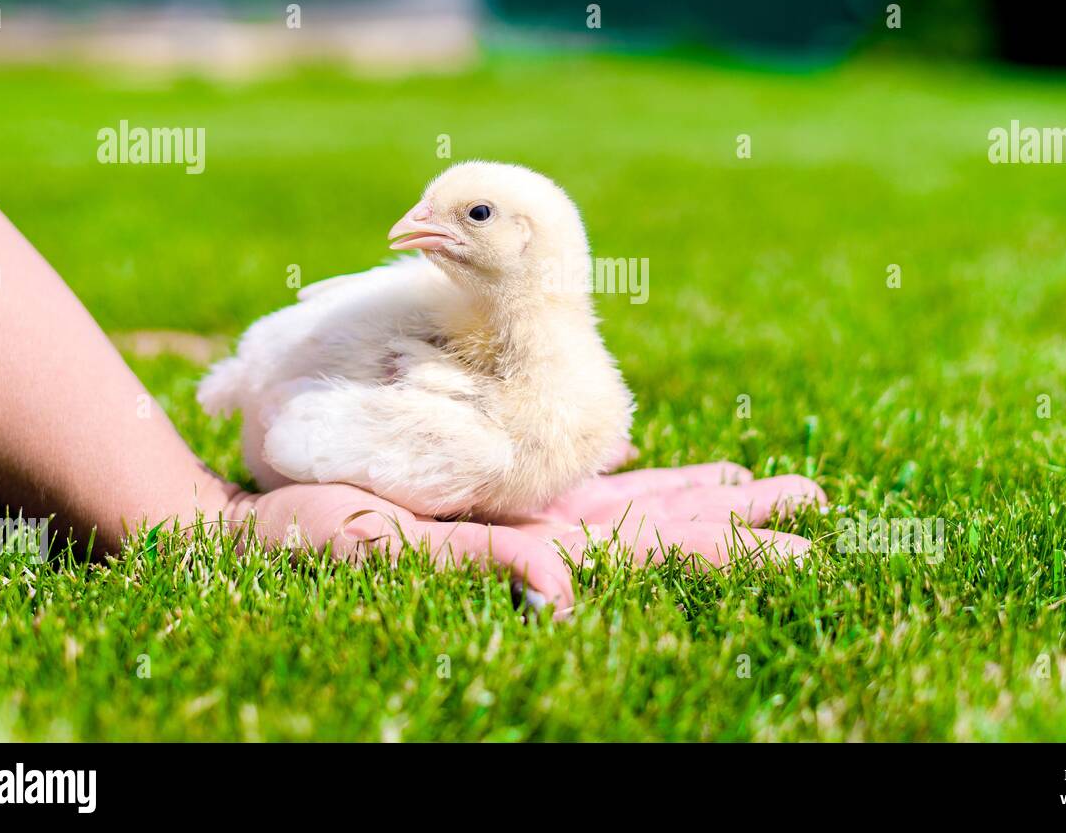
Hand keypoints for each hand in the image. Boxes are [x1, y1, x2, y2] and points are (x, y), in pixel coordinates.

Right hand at [228, 459, 824, 614]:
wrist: (249, 523)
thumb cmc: (299, 541)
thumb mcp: (384, 551)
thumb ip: (480, 564)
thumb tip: (567, 594)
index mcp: (532, 552)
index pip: (655, 551)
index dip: (731, 544)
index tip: (805, 538)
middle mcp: (543, 536)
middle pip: (665, 527)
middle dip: (741, 518)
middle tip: (816, 502)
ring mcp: (524, 513)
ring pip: (636, 503)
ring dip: (702, 496)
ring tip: (764, 487)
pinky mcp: (498, 490)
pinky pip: (584, 483)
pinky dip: (634, 475)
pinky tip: (663, 471)